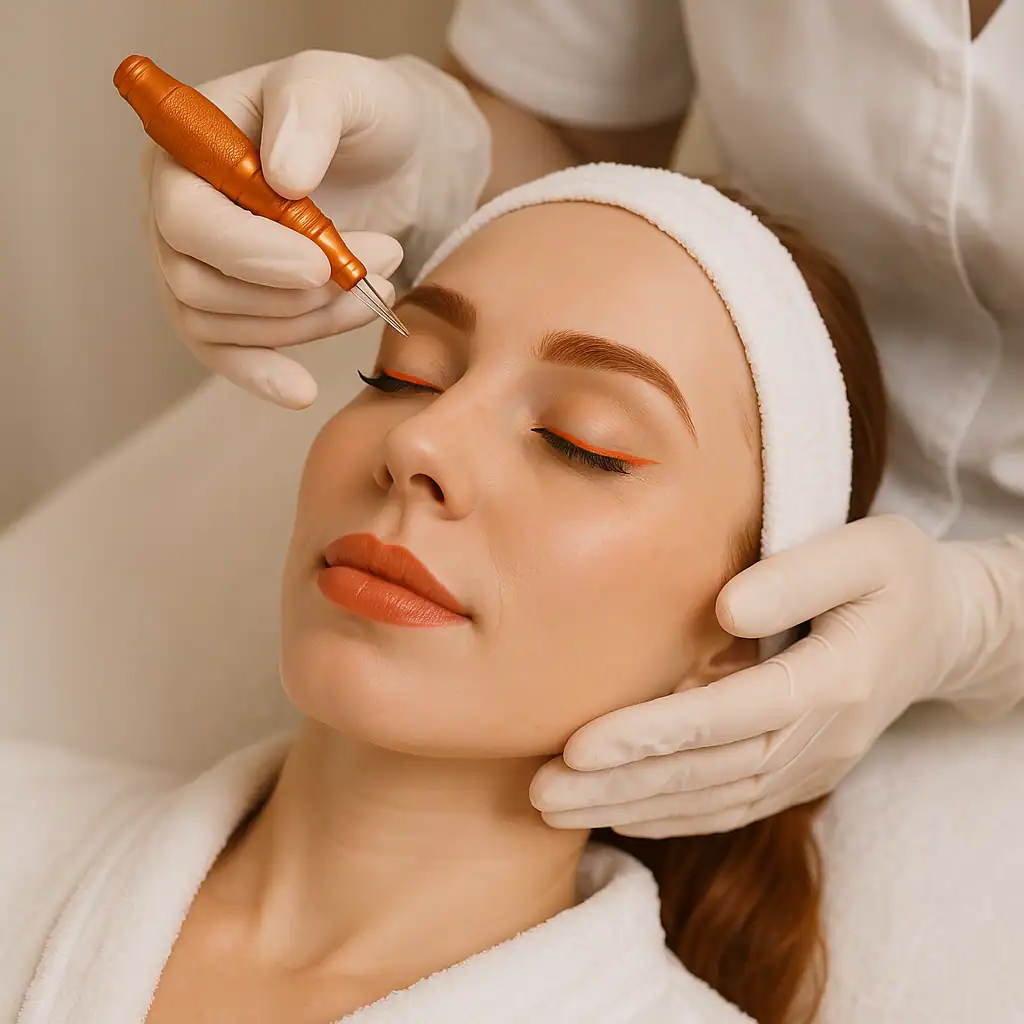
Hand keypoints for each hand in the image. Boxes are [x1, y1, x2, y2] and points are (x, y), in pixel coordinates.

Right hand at [146, 50, 489, 407]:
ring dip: (308, 323)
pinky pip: (227, 353)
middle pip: (197, 285)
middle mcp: (176, 211)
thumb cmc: (360, 115)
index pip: (186, 219)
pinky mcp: (233, 305)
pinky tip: (300, 390)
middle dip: (293, 294)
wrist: (392, 158)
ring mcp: (201, 263)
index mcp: (186, 148)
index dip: (249, 253)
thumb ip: (310, 110)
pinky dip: (263, 374)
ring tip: (376, 285)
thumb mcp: (345, 86)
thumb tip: (281, 176)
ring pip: (224, 326)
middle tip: (376, 263)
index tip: (319, 264)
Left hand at [531, 516, 1023, 837]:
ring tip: (556, 807)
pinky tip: (617, 814)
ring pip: (713, 801)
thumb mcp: (864, 551)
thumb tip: (725, 609)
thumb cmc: (893, 575)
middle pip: (710, 772)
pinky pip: (730, 807)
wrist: (942, 629)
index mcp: (838, 678)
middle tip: (541, 792)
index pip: (732, 715)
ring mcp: (813, 766)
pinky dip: (671, 816)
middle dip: (622, 785)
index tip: (580, 744)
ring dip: (633, 808)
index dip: (655, 734)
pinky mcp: (800, 775)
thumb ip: (798, 576)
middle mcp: (825, 737)